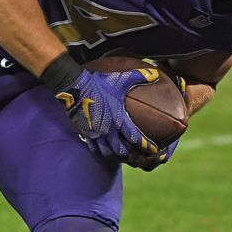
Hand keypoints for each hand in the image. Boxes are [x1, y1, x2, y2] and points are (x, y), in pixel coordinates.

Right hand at [55, 68, 174, 169]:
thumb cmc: (99, 83)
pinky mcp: (86, 133)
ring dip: (118, 157)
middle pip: (122, 151)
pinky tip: (107, 152)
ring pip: (108, 153)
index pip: (136, 139)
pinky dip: (103, 153)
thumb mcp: (121, 79)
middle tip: (140, 159)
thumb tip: (156, 73)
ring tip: (125, 158)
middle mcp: (108, 130)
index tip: (154, 151)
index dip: (146, 147)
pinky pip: (95, 149)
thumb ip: (140, 76)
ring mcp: (96, 133)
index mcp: (118, 118)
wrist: (75, 87)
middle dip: (133, 157)